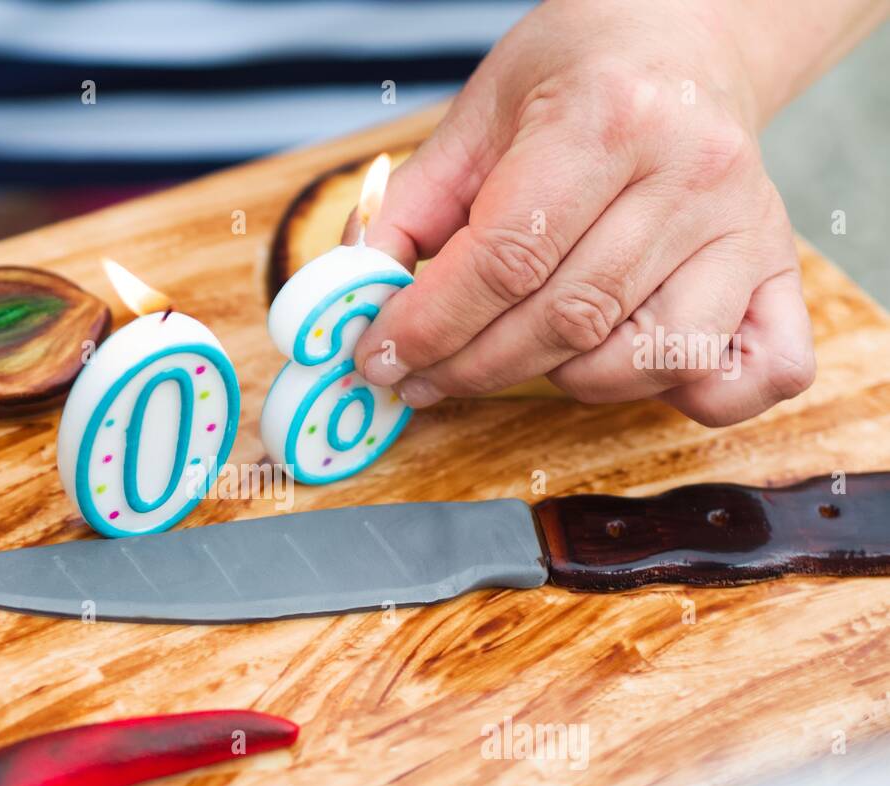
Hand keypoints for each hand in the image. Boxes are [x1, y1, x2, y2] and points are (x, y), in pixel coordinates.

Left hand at [352, 0, 820, 425]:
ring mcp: (746, 227)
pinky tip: (624, 365)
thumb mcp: (478, 116)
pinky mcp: (778, 269)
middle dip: (471, 367)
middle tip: (420, 377)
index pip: (505, 259)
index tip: (379, 357)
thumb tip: (355, 299)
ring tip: (514, 356)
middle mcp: (690, 172)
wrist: (685, 41)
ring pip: (646, 361)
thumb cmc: (577, 79)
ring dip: (561, 383)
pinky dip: (684, 396)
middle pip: (566, 320)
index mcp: (606, 118)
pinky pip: (751, 376)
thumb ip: (409, 209)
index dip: (429, 326)